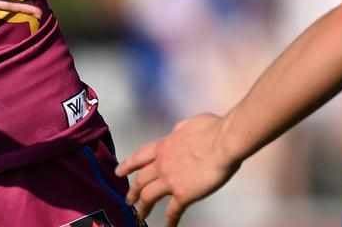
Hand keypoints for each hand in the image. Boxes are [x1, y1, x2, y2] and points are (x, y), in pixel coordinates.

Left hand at [116, 113, 239, 225]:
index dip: (127, 165)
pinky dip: (170, 220)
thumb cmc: (210, 130)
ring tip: (139, 215)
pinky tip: (168, 226)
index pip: (139, 157)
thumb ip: (178, 132)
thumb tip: (177, 133)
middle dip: (133, 191)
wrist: (223, 142)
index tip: (118, 172)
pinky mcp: (184, 194)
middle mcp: (161, 164)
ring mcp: (170, 180)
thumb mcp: (186, 125)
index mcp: (162, 146)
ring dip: (142, 207)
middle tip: (128, 199)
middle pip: (140, 180)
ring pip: (149, 196)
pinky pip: (173, 210)